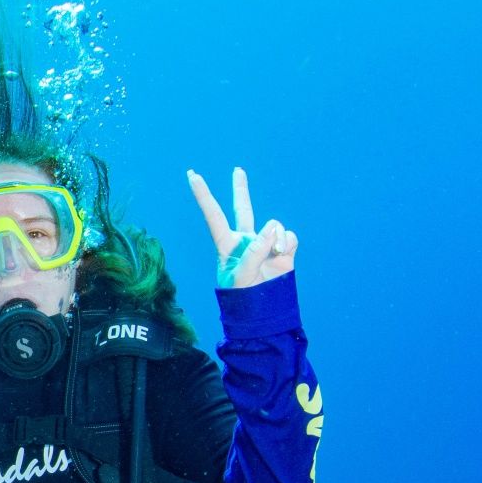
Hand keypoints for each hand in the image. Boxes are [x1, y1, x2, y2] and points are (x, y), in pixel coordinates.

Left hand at [187, 167, 297, 288]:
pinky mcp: (284, 249)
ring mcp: (265, 243)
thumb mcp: (241, 276)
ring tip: (272, 257)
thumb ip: (254, 251)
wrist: (264, 312)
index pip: (213, 215)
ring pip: (275, 225)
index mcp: (227, 244)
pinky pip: (289, 236)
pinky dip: (288, 244)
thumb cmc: (243, 297)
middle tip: (237, 170)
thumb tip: (272, 228)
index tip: (192, 175)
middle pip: (243, 208)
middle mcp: (245, 239)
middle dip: (241, 189)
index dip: (203, 195)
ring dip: (276, 239)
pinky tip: (283, 255)